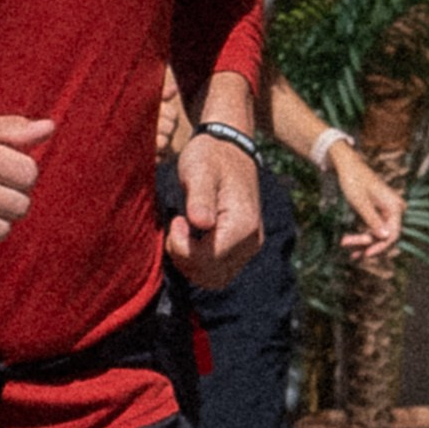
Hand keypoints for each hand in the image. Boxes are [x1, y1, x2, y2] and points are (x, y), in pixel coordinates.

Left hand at [169, 127, 263, 289]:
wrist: (229, 149)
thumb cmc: (210, 157)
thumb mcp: (199, 170)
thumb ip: (200, 197)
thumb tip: (201, 223)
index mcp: (243, 225)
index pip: (208, 260)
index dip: (183, 247)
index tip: (177, 220)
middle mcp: (252, 242)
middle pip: (210, 275)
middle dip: (185, 258)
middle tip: (177, 227)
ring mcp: (249, 248)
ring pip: (213, 278)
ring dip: (190, 263)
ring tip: (183, 234)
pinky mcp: (242, 249)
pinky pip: (218, 271)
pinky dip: (199, 263)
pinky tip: (191, 239)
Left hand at [330, 144, 402, 262]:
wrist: (347, 165)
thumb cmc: (353, 180)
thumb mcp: (361, 203)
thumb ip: (373, 221)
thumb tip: (386, 237)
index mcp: (394, 207)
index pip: (393, 234)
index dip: (380, 247)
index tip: (366, 255)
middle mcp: (394, 210)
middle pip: (384, 235)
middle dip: (367, 243)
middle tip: (347, 245)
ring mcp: (386, 211)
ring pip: (377, 233)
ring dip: (362, 241)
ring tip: (345, 244)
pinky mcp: (378, 212)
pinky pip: (373, 228)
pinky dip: (362, 235)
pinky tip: (349, 241)